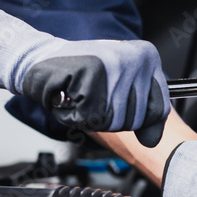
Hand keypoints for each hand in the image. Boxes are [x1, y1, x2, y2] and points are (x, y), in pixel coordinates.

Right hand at [0, 10, 169, 146]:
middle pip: (133, 120)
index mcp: (147, 56)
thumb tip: (152, 140)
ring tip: (79, 95)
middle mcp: (135, 58)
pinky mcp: (92, 75)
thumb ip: (140, 110)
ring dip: (88, 118)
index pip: (158, 109)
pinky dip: (72, 115)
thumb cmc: (78, 74)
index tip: (120, 112)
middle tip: (90, 98)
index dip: (140, 122)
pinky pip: (89, 119)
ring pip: (112, 122)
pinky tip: (67, 96)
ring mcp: (115, 65)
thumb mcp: (118, 87)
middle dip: (107, 119)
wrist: (38, 58)